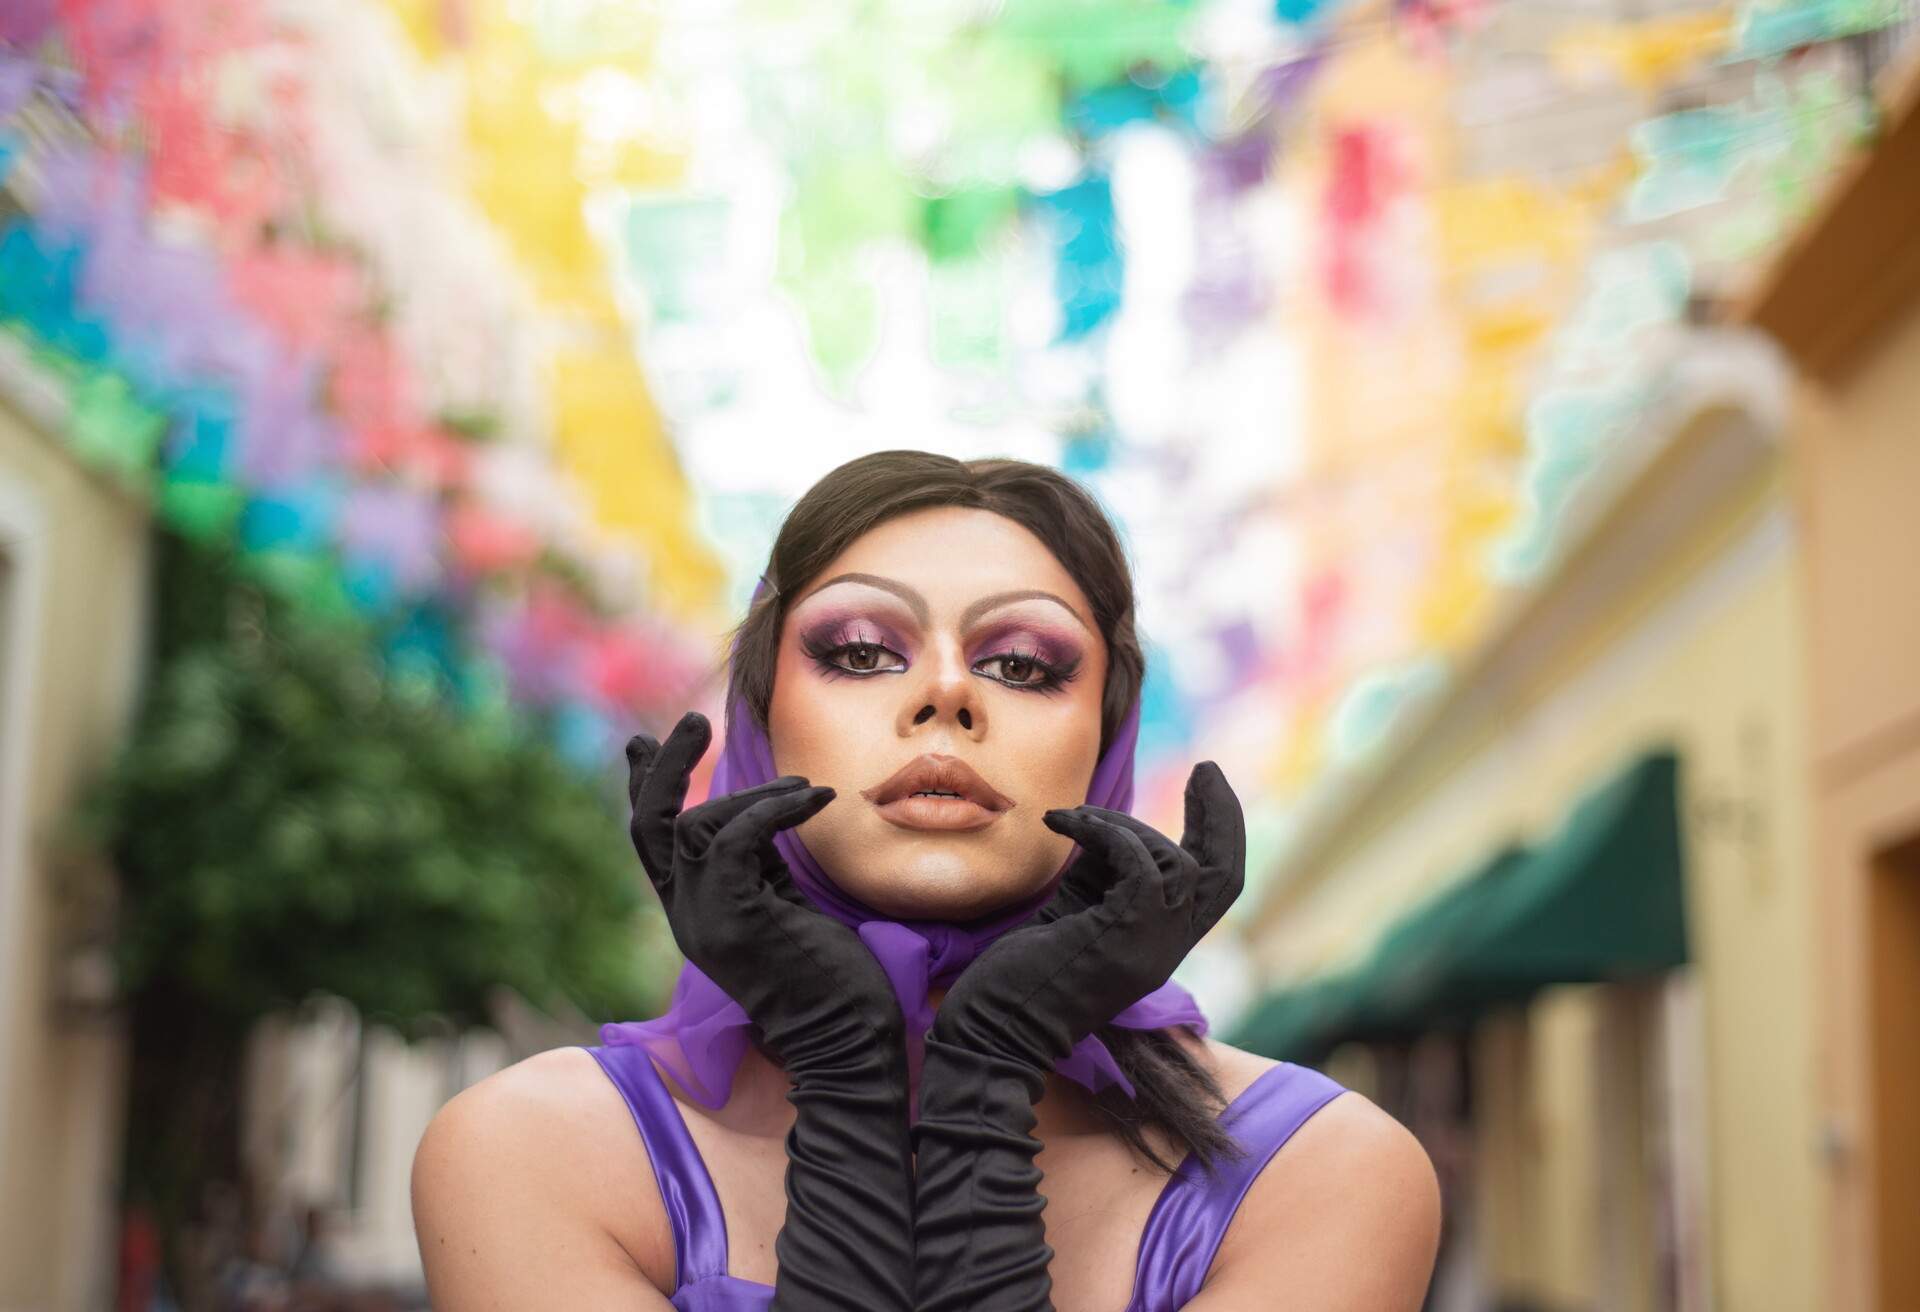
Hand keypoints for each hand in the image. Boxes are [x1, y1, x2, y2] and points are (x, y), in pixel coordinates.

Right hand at [626, 711, 905, 1072]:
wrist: (848, 1043)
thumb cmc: (833, 980)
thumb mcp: (783, 907)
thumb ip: (760, 866)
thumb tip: (762, 815)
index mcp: (695, 912)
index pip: (654, 844)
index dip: (646, 791)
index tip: (642, 745)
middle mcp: (687, 915)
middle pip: (648, 826)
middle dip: (662, 768)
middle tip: (692, 722)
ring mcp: (705, 919)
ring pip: (693, 825)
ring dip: (753, 794)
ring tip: (805, 789)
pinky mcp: (734, 918)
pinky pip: (733, 838)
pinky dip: (773, 809)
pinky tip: (815, 800)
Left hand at [931, 760, 1245, 1065]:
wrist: (992, 1034)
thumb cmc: (1016, 979)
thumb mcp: (1071, 914)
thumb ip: (1101, 877)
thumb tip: (1106, 832)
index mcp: (1157, 944)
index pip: (1216, 887)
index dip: (1222, 834)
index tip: (1208, 787)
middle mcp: (1165, 948)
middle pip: (1225, 874)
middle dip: (1222, 816)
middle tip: (1207, 769)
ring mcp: (1149, 947)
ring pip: (1174, 861)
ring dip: (1125, 825)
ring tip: (1075, 820)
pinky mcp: (1123, 936)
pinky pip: (1138, 863)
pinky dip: (1106, 832)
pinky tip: (1063, 823)